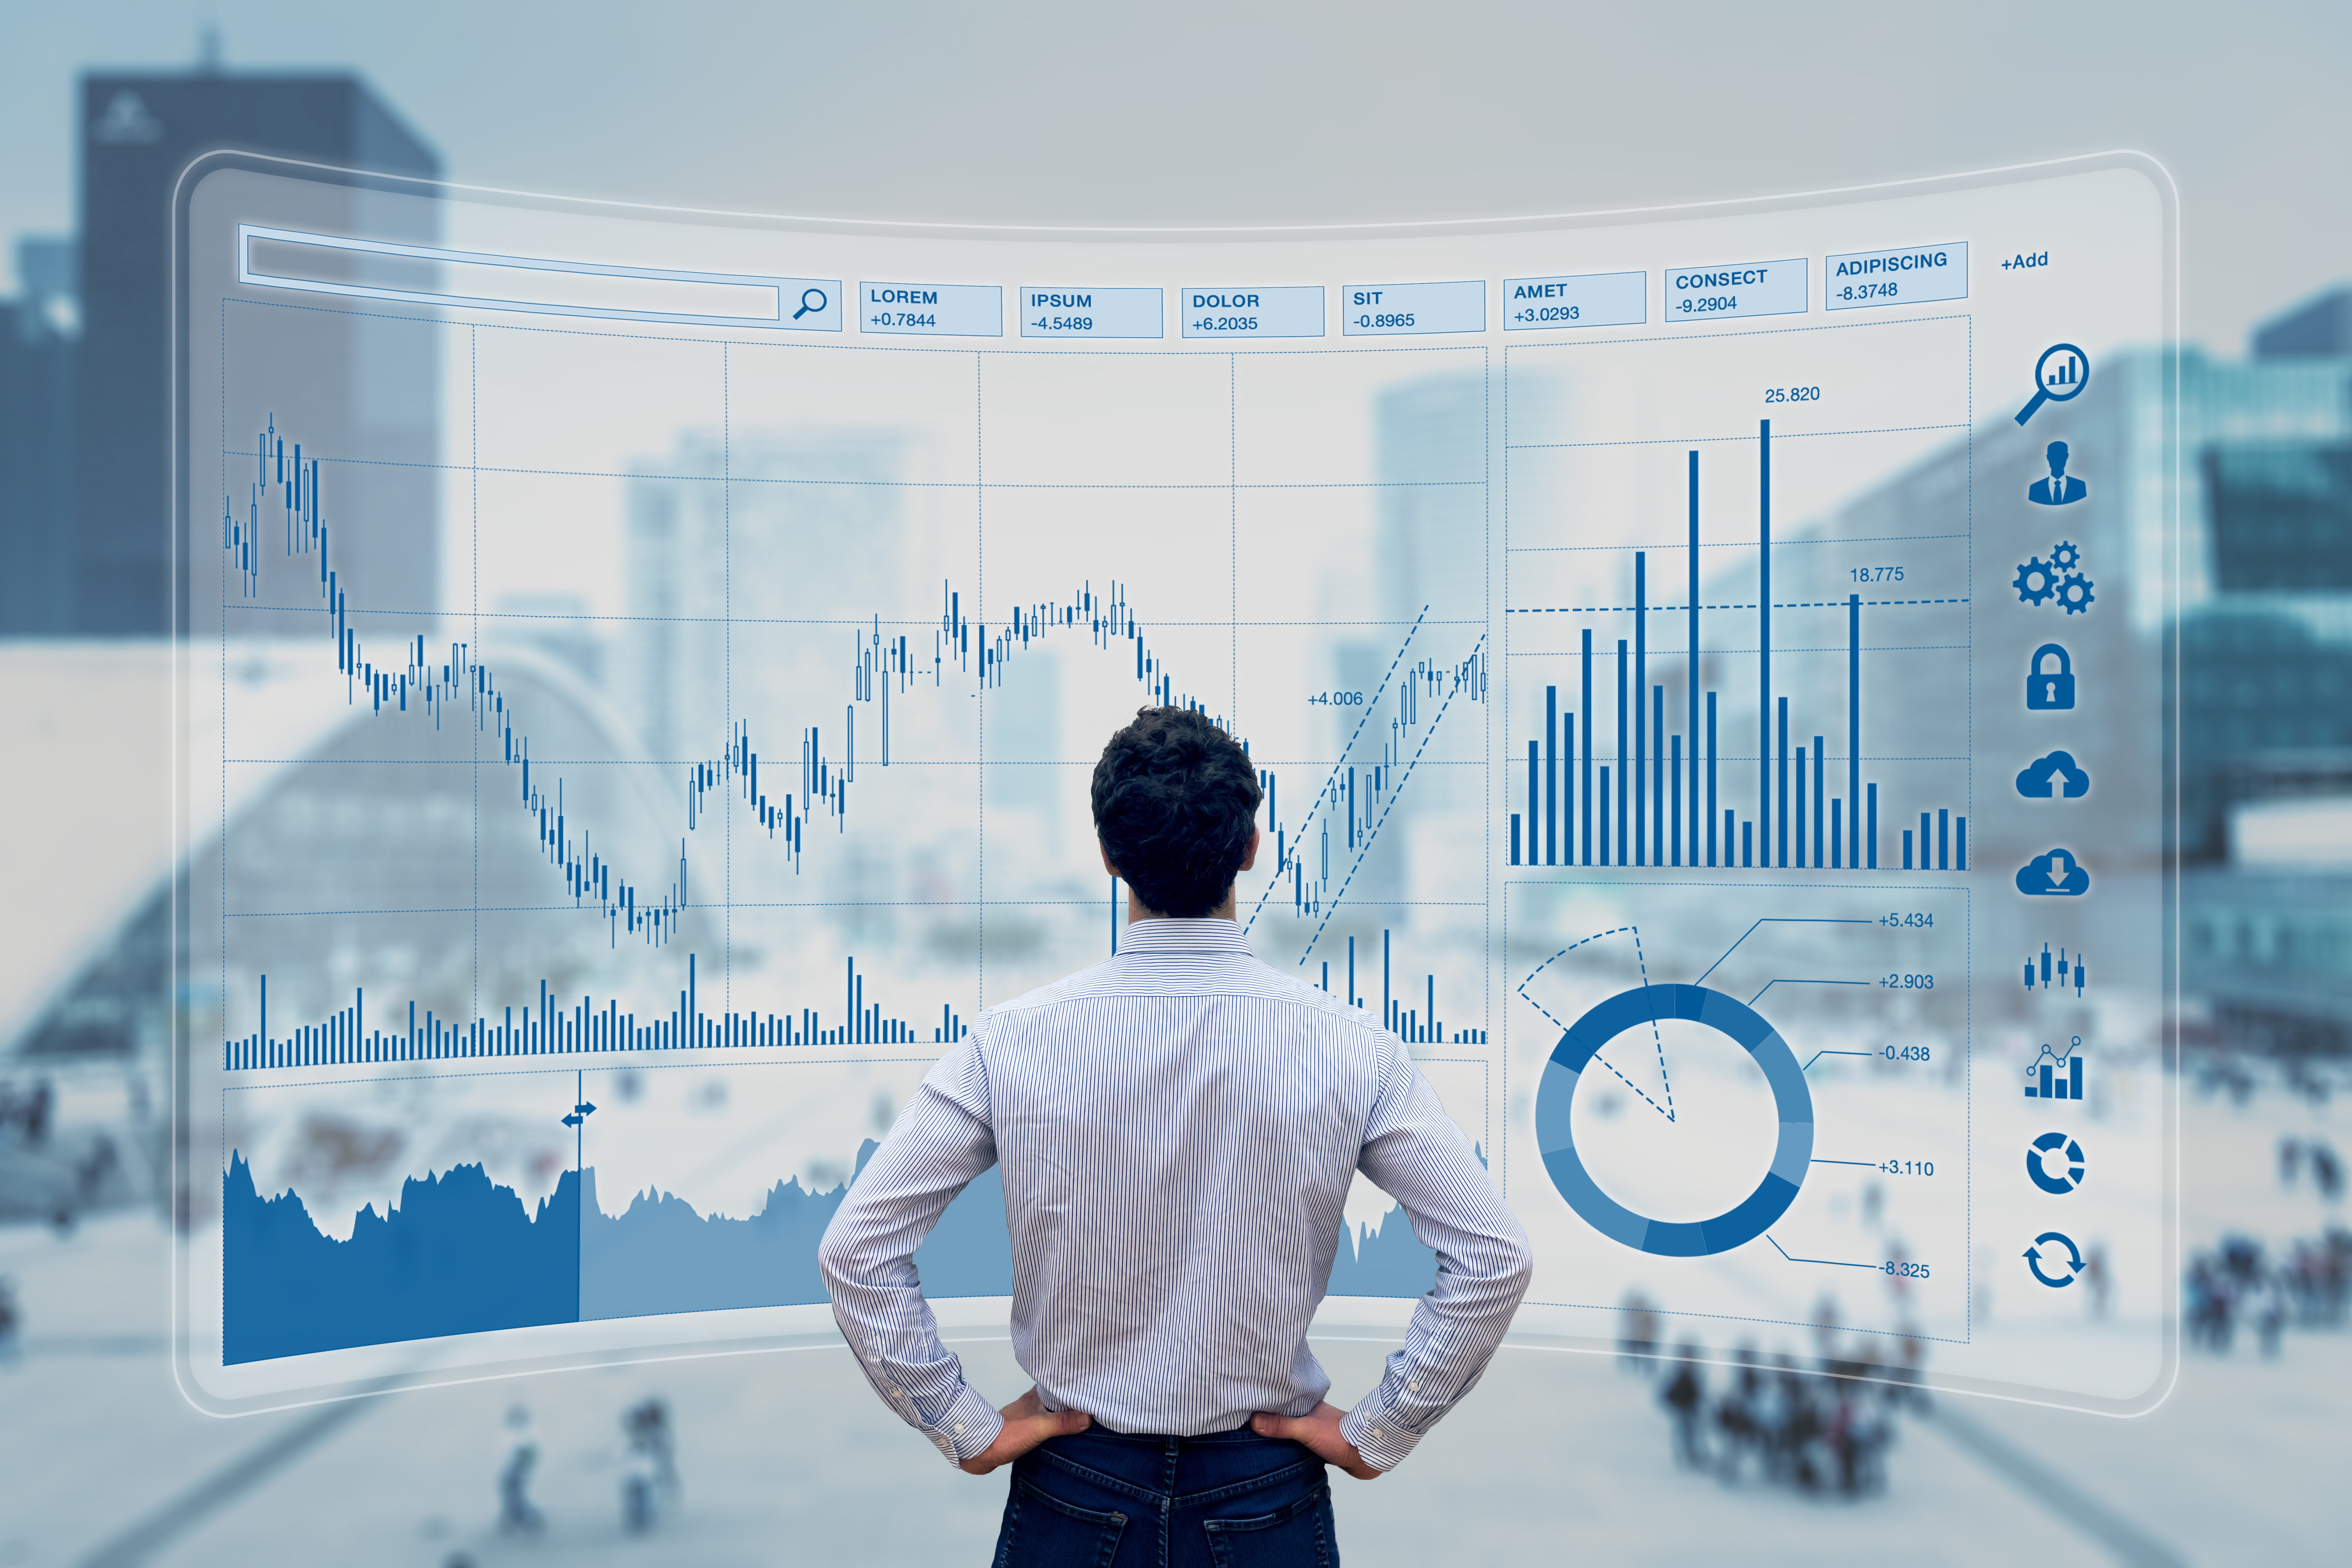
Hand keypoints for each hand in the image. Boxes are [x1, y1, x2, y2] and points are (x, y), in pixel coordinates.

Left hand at [958, 1387, 1090, 1475]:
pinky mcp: (1024, 1429)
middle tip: (1090, 1402)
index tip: (1090, 1385)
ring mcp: (1027, 1416)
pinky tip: (1061, 1434)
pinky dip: (1054, 1426)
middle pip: (1057, 1397)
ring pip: (1050, 1410)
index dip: (1074, 1383)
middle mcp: (1032, 1403)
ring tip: (1081, 1417)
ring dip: (1063, 1413)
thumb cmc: (1005, 1436)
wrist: (980, 1451)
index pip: (1059, 1383)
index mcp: (1036, 1396)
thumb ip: (1062, 1422)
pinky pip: (1044, 1423)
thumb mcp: (1038, 1428)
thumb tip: (1087, 1417)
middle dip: (1072, 1399)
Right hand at [1250, 1402, 1380, 1479]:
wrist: (1367, 1454)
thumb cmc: (1340, 1436)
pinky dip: (1288, 1447)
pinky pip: (1298, 1444)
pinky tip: (1278, 1454)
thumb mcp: (1306, 1429)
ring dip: (1278, 1435)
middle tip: (1245, 1424)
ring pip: (1290, 1430)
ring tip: (1256, 1441)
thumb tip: (1254, 1421)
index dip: (1263, 1401)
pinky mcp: (1319, 1445)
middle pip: (1282, 1415)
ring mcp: (1314, 1430)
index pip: (1279, 1399)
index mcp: (1306, 1404)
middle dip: (1267, 1418)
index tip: (1244, 1403)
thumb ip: (1282, 1425)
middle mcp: (1309, 1415)